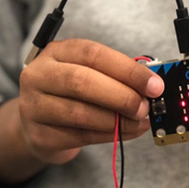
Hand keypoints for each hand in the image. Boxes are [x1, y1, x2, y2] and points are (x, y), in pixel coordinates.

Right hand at [19, 39, 163, 164]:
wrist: (40, 123)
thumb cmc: (72, 92)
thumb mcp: (89, 73)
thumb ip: (116, 76)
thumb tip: (153, 86)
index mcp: (57, 52)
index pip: (94, 54)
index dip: (128, 70)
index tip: (154, 85)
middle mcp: (39, 75)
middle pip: (82, 82)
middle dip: (122, 96)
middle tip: (146, 107)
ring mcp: (34, 106)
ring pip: (81, 113)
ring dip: (118, 120)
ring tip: (140, 121)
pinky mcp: (40, 135)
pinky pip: (81, 136)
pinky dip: (110, 134)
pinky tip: (127, 132)